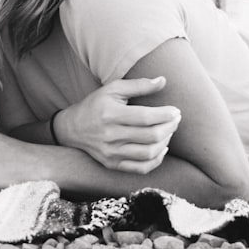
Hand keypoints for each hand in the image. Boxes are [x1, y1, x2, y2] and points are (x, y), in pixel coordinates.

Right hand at [56, 77, 180, 173]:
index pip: (145, 117)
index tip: (176, 111)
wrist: (72, 128)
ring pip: (148, 153)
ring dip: (165, 142)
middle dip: (169, 127)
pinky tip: (161, 148)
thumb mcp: (113, 89)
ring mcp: (111, 153)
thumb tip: (163, 80)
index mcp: (110, 114)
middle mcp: (110, 135)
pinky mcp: (113, 164)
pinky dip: (156, 160)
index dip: (165, 115)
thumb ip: (138, 85)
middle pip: (150, 136)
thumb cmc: (96, 104)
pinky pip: (141, 168)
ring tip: (169, 131)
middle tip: (176, 119)